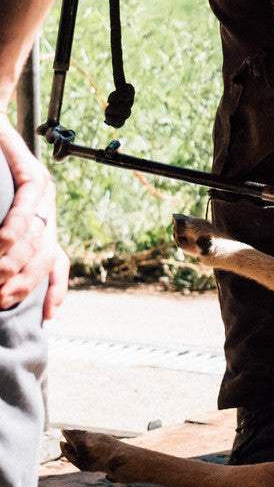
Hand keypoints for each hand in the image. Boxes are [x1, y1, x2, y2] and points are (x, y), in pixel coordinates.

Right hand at [0, 115, 69, 315]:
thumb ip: (4, 249)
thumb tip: (2, 282)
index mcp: (40, 224)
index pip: (56, 262)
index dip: (55, 289)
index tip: (49, 317)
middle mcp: (47, 209)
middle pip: (47, 254)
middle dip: (25, 282)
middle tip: (1, 300)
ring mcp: (42, 189)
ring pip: (37, 232)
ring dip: (14, 259)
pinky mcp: (31, 170)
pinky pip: (29, 200)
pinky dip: (17, 223)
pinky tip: (4, 241)